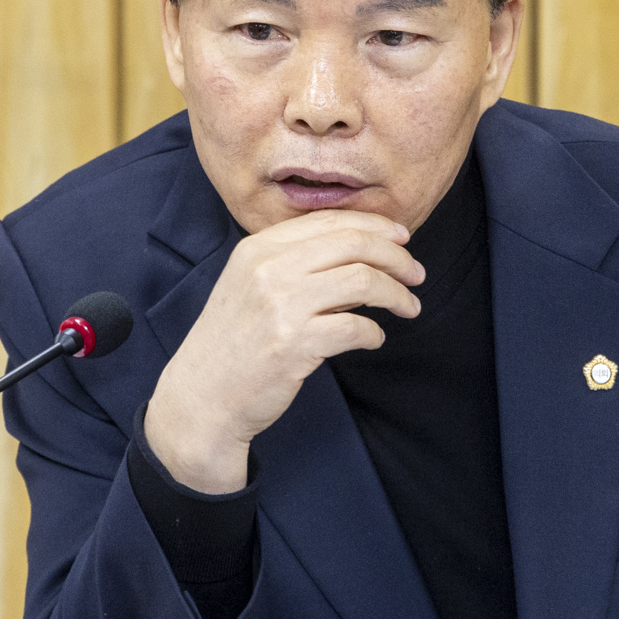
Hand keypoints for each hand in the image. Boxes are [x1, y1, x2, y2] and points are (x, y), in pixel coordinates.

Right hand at [144, 210, 422, 491]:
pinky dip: (374, 332)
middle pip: (354, 244)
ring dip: (396, 294)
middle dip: (397, 258)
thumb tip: (364, 255)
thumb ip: (297, 265)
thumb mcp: (253, 287)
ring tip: (409, 307)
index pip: (331, 221)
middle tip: (417, 275)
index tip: (403, 240)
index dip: (376, 226)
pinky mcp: (293, 344)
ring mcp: (280, 305)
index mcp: (259, 248)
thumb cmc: (234, 344)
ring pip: (362, 280)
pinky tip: (374, 338)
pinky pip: (355, 327)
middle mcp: (268, 269)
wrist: (201, 397)